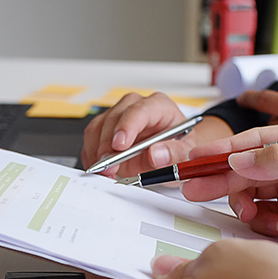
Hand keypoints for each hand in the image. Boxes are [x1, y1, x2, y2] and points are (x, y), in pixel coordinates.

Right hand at [81, 92, 232, 177]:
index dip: (127, 127)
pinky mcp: (106, 128)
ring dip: (97, 151)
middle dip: (108, 145)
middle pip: (115, 118)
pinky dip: (92, 155)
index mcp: (159, 106)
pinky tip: (99, 168)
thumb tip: (156, 154)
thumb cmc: (178, 147)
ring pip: (99, 126)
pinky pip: (92, 138)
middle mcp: (136, 107)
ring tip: (105, 172)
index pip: (140, 110)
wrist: (172, 152)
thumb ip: (174, 154)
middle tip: (110, 167)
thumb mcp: (186, 154)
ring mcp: (119, 116)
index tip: (120, 146)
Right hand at [181, 123, 277, 272]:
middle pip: (244, 169)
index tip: (194, 160)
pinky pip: (263, 218)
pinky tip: (273, 229)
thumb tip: (240, 156)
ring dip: (244, 206)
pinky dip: (261, 224)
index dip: (220, 150)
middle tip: (191, 191)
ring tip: (252, 218)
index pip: (253, 142)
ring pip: (250, 194)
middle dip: (218, 179)